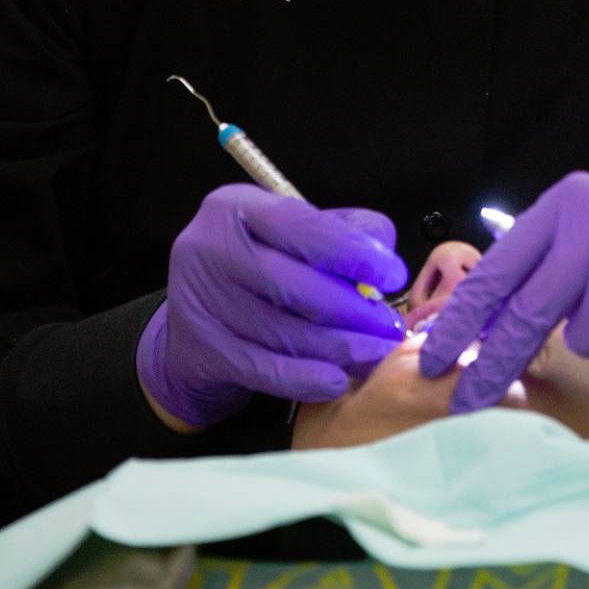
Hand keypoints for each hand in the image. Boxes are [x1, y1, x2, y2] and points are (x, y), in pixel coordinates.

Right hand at [137, 185, 408, 428]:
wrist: (194, 327)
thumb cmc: (258, 273)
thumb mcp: (293, 239)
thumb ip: (343, 233)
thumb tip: (383, 252)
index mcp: (236, 207)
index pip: (302, 225)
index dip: (354, 252)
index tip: (394, 275)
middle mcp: (210, 247)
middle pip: (295, 284)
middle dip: (353, 309)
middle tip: (390, 327)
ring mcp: (199, 301)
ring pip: (285, 331)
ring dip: (340, 347)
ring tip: (375, 353)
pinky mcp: (201, 351)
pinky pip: (265, 369)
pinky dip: (307, 378)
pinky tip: (337, 380)